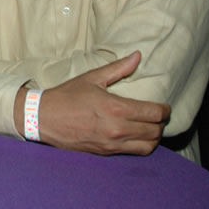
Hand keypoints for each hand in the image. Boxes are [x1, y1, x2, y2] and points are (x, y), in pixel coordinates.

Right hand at [31, 51, 170, 154]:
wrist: (44, 118)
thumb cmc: (66, 96)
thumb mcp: (91, 78)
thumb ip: (118, 68)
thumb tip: (137, 56)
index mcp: (115, 108)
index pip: (154, 113)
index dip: (165, 110)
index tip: (164, 107)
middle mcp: (117, 128)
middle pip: (155, 130)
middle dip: (160, 123)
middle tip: (158, 115)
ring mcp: (112, 143)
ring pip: (148, 146)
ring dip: (154, 137)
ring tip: (149, 127)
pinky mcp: (106, 152)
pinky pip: (134, 152)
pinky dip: (141, 145)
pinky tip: (137, 136)